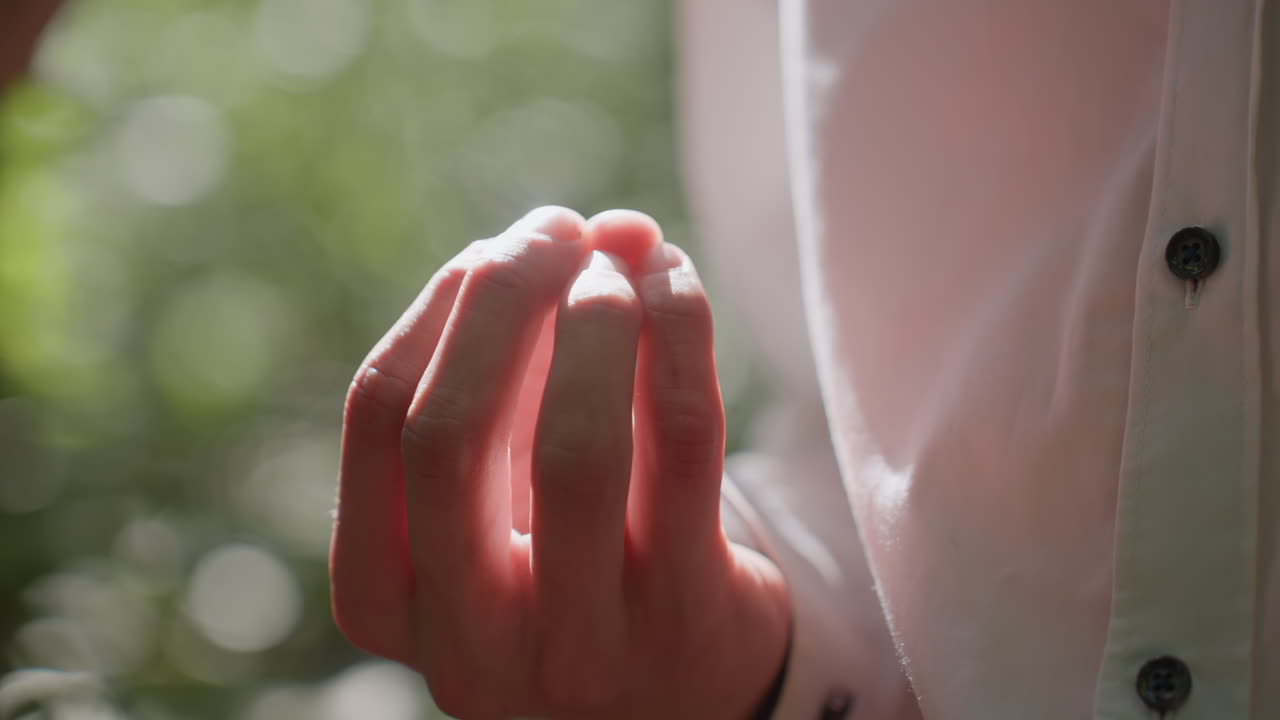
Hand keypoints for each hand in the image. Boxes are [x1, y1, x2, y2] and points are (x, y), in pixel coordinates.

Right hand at [330, 206, 790, 719]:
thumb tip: (602, 227)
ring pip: (573, 450)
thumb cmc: (569, 563)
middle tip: (555, 228)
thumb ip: (514, 366)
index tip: (493, 245)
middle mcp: (466, 647)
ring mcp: (578, 648)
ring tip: (623, 254)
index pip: (377, 422)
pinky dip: (680, 340)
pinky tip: (676, 286)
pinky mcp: (686, 623)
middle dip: (503, 300)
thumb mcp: (504, 488)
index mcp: (384, 603)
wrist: (678, 688)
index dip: (437, 309)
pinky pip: (683, 453)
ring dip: (597, 320)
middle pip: (449, 436)